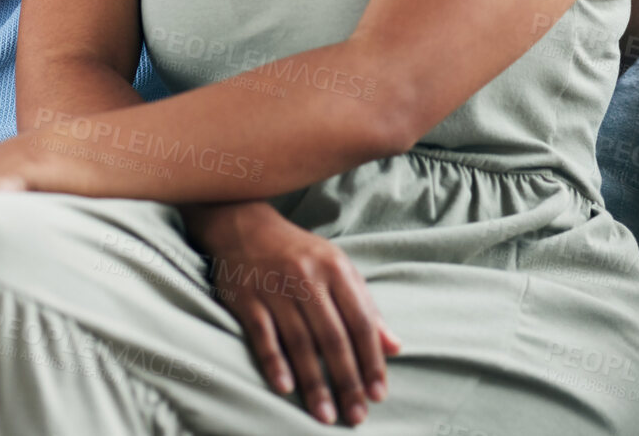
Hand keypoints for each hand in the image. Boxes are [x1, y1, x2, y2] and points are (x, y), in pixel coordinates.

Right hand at [184, 202, 400, 426]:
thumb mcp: (338, 268)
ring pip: (299, 341)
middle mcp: (306, 276)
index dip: (371, 360)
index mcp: (335, 268)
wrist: (243, 223)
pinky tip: (286, 388)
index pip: (360, 321)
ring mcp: (274, 286)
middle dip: (346, 380)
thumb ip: (367, 307)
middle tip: (356, 415)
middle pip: (332, 337)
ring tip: (325, 414)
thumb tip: (395, 348)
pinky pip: (262, 334)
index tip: (378, 394)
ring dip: (314, 382)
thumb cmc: (300, 253)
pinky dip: (274, 362)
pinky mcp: (246, 296)